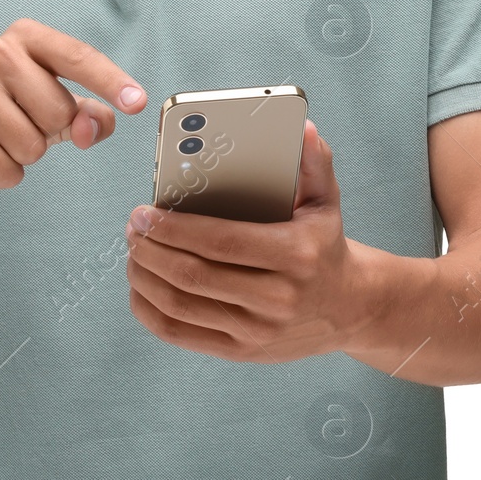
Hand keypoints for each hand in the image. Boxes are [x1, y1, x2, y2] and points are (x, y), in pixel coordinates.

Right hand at [0, 18, 146, 188]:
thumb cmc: (0, 113)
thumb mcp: (47, 104)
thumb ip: (85, 114)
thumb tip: (95, 127)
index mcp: (26, 37)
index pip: (78, 57)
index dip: (111, 82)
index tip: (138, 103)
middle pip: (60, 112)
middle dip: (49, 132)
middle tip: (21, 123)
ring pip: (33, 145)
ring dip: (24, 155)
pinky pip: (7, 170)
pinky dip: (3, 174)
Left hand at [125, 118, 366, 362]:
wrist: (348, 308)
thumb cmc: (324, 245)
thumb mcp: (326, 201)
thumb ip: (313, 161)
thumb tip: (300, 129)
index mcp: (295, 254)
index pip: (222, 241)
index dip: (175, 228)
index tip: (145, 211)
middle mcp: (277, 298)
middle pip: (194, 275)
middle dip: (151, 248)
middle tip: (132, 226)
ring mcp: (257, 331)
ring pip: (181, 306)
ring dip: (144, 277)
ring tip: (132, 250)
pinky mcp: (240, 352)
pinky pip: (180, 334)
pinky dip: (149, 311)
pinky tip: (139, 287)